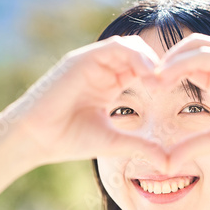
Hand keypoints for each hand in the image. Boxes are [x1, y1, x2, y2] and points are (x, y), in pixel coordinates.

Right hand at [1, 35, 167, 166]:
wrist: (36, 140)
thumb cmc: (69, 140)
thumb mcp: (113, 141)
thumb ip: (141, 146)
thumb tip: (168, 163)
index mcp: (109, 85)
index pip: (140, 70)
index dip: (159, 77)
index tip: (172, 93)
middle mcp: (101, 71)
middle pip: (137, 54)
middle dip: (157, 65)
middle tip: (168, 84)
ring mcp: (90, 64)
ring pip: (128, 46)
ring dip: (148, 59)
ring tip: (159, 79)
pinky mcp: (80, 60)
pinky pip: (112, 48)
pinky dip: (133, 56)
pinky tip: (147, 73)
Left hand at [155, 33, 209, 170]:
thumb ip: (192, 146)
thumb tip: (165, 164)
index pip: (184, 67)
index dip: (163, 76)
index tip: (143, 91)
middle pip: (184, 52)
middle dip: (162, 64)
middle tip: (142, 81)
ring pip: (192, 47)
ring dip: (169, 60)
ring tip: (151, 78)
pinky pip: (205, 55)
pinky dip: (183, 63)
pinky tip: (166, 76)